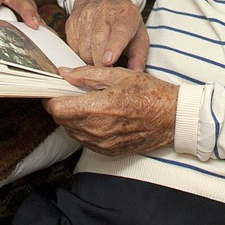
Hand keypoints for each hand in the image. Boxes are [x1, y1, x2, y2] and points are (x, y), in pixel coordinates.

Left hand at [44, 66, 177, 155]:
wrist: (172, 118)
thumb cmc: (150, 93)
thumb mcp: (119, 75)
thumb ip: (88, 74)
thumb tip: (64, 73)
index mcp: (99, 108)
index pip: (58, 109)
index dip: (51, 98)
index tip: (54, 89)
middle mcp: (98, 130)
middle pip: (61, 121)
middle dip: (61, 106)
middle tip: (70, 92)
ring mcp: (102, 144)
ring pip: (71, 132)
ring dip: (72, 118)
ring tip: (85, 103)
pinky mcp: (108, 151)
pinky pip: (84, 141)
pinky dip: (83, 128)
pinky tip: (96, 116)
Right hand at [65, 0, 148, 68]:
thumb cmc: (123, 19)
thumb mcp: (139, 34)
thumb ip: (139, 54)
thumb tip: (135, 71)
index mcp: (125, 15)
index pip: (119, 32)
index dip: (113, 47)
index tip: (108, 61)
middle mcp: (105, 11)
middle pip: (98, 43)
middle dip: (100, 63)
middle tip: (106, 71)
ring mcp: (86, 15)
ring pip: (84, 48)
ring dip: (91, 59)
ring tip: (99, 57)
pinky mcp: (72, 20)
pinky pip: (73, 46)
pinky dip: (81, 53)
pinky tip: (89, 49)